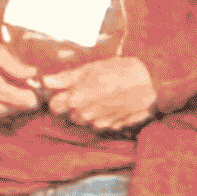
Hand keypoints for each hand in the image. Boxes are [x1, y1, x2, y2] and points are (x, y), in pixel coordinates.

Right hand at [0, 23, 45, 119]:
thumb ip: (13, 64)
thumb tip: (32, 74)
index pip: (1, 91)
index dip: (19, 97)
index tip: (33, 97)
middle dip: (18, 105)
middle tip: (32, 100)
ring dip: (10, 108)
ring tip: (22, 99)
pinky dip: (1, 107)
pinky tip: (9, 100)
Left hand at [44, 53, 158, 134]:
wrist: (151, 83)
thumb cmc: (118, 71)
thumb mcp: (89, 69)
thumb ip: (66, 78)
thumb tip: (45, 81)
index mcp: (76, 100)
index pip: (54, 107)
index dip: (58, 98)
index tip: (63, 92)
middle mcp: (86, 115)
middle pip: (70, 115)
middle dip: (73, 105)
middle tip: (85, 91)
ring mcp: (101, 123)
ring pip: (85, 121)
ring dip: (88, 112)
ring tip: (101, 96)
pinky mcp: (115, 126)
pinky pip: (102, 123)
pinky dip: (103, 116)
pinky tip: (112, 103)